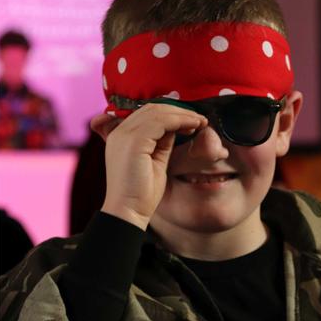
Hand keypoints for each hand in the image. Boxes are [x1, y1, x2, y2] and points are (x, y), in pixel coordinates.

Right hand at [91, 104, 206, 229]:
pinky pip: (160, 121)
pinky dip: (180, 121)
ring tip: (200, 122)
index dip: (170, 114)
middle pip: (151, 108)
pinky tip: (193, 126)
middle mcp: (120, 133)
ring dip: (182, 115)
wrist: (128, 212)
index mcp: (121, 137)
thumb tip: (175, 129)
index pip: (146, 114)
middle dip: (178, 111)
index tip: (191, 122)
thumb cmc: (141, 194)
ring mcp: (125, 135)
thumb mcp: (155, 162)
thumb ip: (162, 143)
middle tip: (199, 119)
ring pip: (157, 112)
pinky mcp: (134, 141)